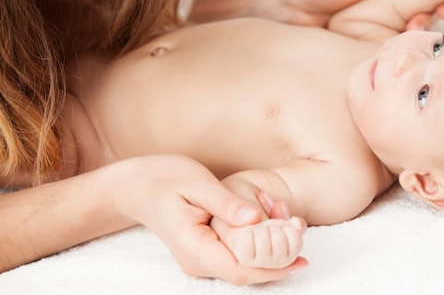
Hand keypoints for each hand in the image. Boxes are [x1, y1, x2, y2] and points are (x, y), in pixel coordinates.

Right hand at [113, 155, 305, 284]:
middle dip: (278, 258)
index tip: (300, 259)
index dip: (272, 269)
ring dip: (270, 249)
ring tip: (289, 218)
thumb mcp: (197, 183)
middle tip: (301, 228)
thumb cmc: (164, 178)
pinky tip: (271, 220)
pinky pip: (235, 255)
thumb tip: (255, 219)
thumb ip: (225, 203)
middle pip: (244, 273)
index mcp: (193, 246)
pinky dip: (257, 243)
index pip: (238, 270)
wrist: (136, 186)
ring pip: (242, 265)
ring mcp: (199, 259)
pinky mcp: (205, 251)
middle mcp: (196, 261)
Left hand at [328, 0, 443, 40]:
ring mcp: (387, 13)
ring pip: (418, 19)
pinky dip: (405, 39)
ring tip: (414, 31)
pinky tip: (404, 42)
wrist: (290, 10)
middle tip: (437, 17)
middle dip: (437, 7)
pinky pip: (400, 36)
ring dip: (421, 25)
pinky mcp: (378, 32)